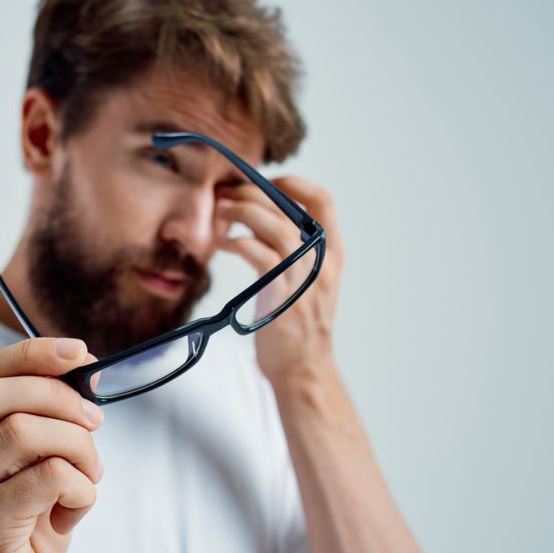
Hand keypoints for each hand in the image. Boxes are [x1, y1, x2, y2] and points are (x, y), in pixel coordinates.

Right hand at [0, 337, 104, 552]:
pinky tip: (75, 507)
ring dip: (76, 445)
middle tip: (95, 418)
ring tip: (89, 473)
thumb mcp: (23, 470)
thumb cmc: (18, 537)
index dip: (31, 354)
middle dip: (59, 396)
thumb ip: (37, 423)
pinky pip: (47, 476)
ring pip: (24, 431)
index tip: (78, 353)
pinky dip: (80, 486)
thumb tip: (81, 371)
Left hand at [216, 176, 343, 389]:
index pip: (324, 201)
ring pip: (276, 226)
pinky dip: (238, 242)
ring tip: (220, 211)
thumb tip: (258, 216)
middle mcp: (322, 262)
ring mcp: (304, 279)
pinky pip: (259, 255)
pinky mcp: (282, 297)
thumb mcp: (306, 280)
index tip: (264, 182)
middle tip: (226, 194)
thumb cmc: (297, 325)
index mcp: (332, 254)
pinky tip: (224, 244)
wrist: (304, 370)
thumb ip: (293, 250)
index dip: (293, 183)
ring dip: (243, 211)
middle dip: (254, 192)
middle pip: (290, 208)